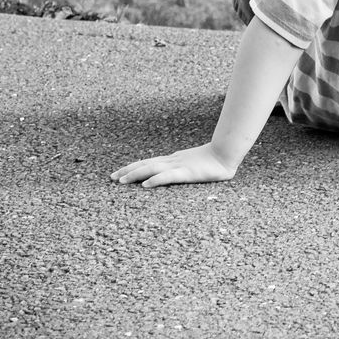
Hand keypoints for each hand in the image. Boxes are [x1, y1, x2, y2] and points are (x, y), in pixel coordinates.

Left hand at [110, 144, 235, 187]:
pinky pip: (168, 176)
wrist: (227, 153)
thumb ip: (184, 169)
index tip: (118, 174)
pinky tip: (145, 185)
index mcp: (173, 160)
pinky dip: (155, 180)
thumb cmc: (214, 161)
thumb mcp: (194, 165)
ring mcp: (178, 166)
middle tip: (112, 178)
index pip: (148, 162)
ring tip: (121, 181)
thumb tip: (176, 173)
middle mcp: (172, 161)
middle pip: (145, 164)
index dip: (133, 167)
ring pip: (152, 169)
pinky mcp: (186, 173)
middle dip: (128, 171)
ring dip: (135, 175)